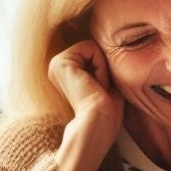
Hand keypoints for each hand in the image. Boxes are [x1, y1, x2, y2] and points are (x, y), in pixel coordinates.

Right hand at [50, 40, 124, 170]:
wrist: (99, 123)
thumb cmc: (107, 111)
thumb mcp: (107, 83)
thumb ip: (103, 66)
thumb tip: (114, 50)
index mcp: (66, 72)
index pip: (94, 52)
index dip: (106, 70)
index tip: (102, 91)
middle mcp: (56, 66)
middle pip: (93, 48)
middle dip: (104, 68)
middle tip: (100, 90)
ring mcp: (56, 63)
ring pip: (92, 47)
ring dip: (103, 69)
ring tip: (97, 89)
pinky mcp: (61, 62)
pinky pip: (91, 47)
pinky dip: (101, 67)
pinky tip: (96, 85)